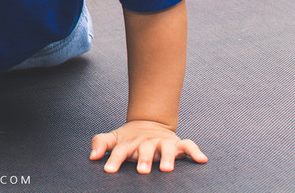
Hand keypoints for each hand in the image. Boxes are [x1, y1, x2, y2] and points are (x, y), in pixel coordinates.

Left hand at [90, 121, 206, 173]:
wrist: (150, 123)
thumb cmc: (130, 138)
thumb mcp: (114, 138)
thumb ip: (101, 143)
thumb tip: (92, 156)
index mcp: (131, 142)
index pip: (121, 150)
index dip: (115, 159)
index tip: (109, 170)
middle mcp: (147, 142)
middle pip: (146, 150)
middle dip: (144, 159)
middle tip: (142, 171)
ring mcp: (163, 142)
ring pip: (167, 148)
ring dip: (168, 157)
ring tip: (167, 168)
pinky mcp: (177, 143)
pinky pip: (189, 145)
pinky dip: (195, 151)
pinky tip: (202, 159)